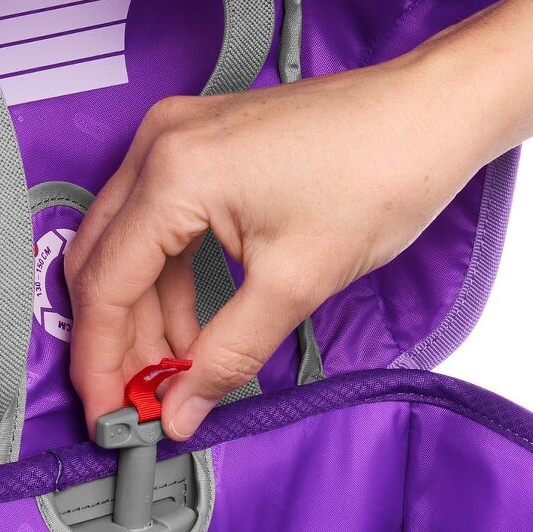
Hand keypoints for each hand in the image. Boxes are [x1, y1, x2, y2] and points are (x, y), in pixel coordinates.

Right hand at [64, 51, 494, 439]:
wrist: (432, 114)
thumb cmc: (380, 175)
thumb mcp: (295, 285)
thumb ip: (224, 357)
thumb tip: (181, 411)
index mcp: (173, 174)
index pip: (105, 285)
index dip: (100, 362)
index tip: (110, 416)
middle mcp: (159, 146)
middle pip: (103, 264)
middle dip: (117, 342)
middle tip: (138, 404)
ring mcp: (177, 138)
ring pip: (128, 247)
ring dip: (145, 316)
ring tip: (174, 376)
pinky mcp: (201, 145)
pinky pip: (159, 224)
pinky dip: (170, 282)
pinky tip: (193, 329)